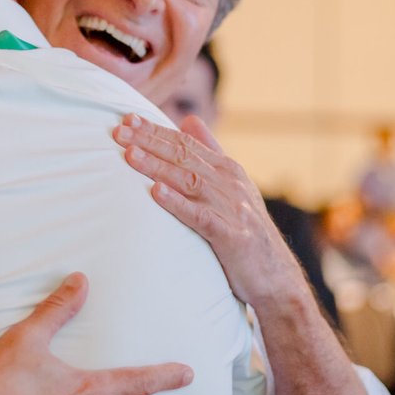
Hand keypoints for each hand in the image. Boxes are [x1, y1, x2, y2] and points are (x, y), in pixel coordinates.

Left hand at [114, 113, 301, 306]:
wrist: (276, 276)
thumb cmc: (247, 230)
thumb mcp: (233, 184)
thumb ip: (211, 151)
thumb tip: (189, 120)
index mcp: (227, 169)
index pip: (185, 142)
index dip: (155, 130)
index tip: (128, 118)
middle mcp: (229, 183)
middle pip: (183, 155)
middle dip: (149, 141)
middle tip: (119, 130)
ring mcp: (231, 208)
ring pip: (188, 180)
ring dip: (157, 166)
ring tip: (129, 155)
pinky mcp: (231, 235)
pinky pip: (200, 216)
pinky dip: (178, 203)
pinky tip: (156, 192)